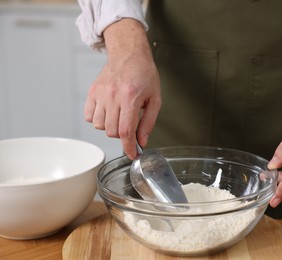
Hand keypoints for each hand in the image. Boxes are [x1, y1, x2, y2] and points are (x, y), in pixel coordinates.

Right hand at [84, 19, 160, 158]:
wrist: (129, 54)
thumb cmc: (144, 74)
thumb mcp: (155, 99)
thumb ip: (148, 122)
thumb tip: (142, 141)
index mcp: (131, 98)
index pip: (126, 131)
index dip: (129, 147)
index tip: (132, 154)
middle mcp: (113, 96)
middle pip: (112, 131)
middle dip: (122, 135)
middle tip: (130, 126)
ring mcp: (100, 94)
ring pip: (99, 126)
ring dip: (110, 127)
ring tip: (119, 116)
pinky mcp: (92, 92)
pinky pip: (89, 116)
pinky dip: (97, 119)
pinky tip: (108, 112)